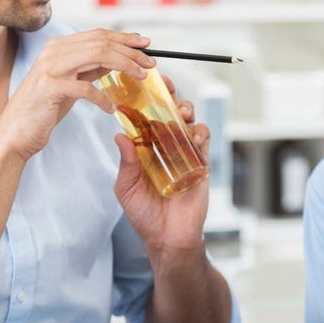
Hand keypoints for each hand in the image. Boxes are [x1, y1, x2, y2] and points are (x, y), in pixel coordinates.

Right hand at [0, 29, 153, 160]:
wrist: (14, 133)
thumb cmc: (43, 109)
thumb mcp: (71, 83)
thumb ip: (89, 69)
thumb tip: (116, 59)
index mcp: (59, 47)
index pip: (99, 35)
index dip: (125, 38)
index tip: (146, 45)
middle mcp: (53, 51)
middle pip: (102, 42)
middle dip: (131, 51)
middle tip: (150, 63)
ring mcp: (50, 68)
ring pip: (98, 56)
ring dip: (125, 66)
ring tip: (141, 78)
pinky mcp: (49, 88)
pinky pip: (85, 87)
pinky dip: (102, 98)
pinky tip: (110, 108)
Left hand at [114, 74, 210, 259]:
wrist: (167, 238)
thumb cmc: (143, 214)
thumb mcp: (126, 187)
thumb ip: (126, 162)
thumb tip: (120, 134)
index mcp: (146, 149)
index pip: (147, 118)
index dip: (146, 101)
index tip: (142, 84)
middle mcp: (165, 147)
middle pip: (169, 114)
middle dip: (169, 96)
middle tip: (166, 86)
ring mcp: (184, 154)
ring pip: (188, 122)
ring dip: (186, 111)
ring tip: (180, 112)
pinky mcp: (201, 164)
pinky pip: (204, 141)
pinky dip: (200, 133)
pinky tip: (193, 135)